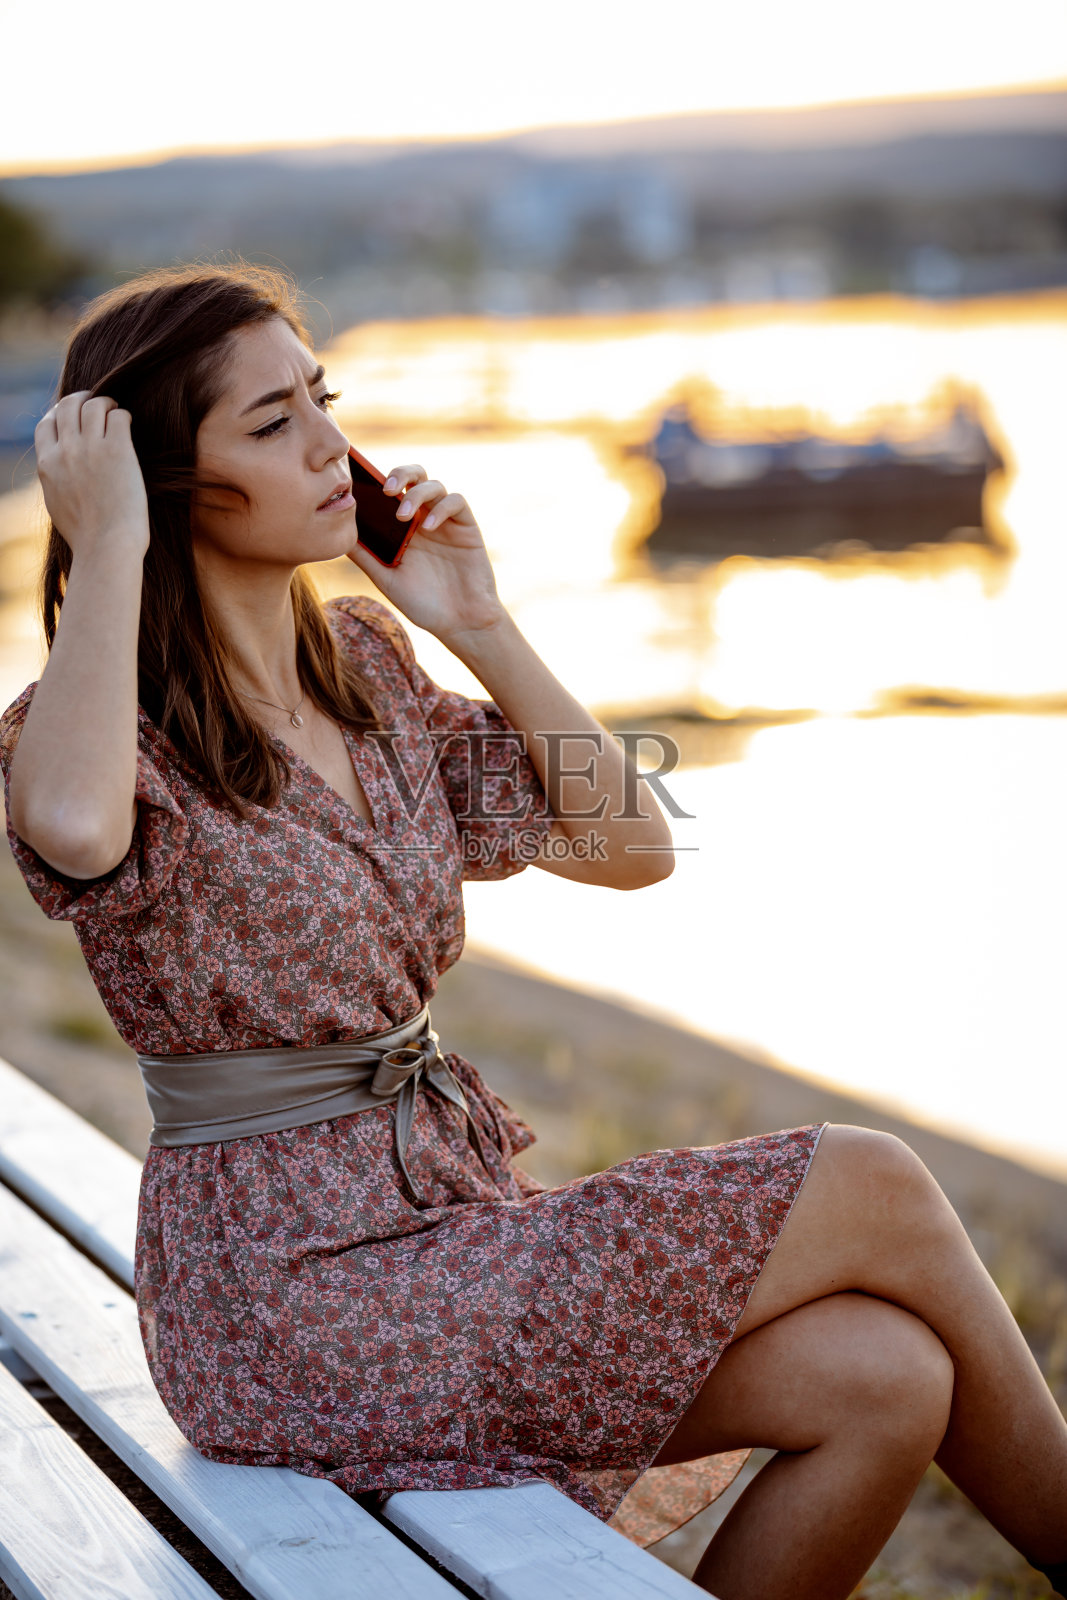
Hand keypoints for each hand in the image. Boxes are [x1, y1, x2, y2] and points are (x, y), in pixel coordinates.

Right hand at [35, 392, 149, 559]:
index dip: (59, 413)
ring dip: (106, 403)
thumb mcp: (57, 505)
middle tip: (97, 403)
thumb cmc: (88, 536)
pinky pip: (119, 417)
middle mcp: (65, 451)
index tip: (72, 415)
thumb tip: (61, 473)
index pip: (45, 424)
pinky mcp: (117, 450)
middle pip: (67, 406)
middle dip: (82, 399)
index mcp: (47, 465)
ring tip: (116, 412)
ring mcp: (91, 448)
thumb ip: (57, 481)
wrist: (106, 547)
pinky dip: (123, 415)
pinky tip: (128, 424)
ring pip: (93, 405)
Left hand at [346, 463, 506, 644]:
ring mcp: (446, 521)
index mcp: (403, 527)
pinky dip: (441, 508)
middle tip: (385, 490)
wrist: (460, 622)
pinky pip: (456, 502)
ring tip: (403, 515)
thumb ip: (366, 556)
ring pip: (434, 485)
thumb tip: (338, 536)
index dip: (377, 478)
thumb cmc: (424, 603)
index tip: (360, 481)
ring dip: (416, 493)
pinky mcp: (466, 527)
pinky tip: (428, 527)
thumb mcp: (387, 579)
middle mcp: (424, 518)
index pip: (390, 491)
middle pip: (414, 476)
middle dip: (399, 473)